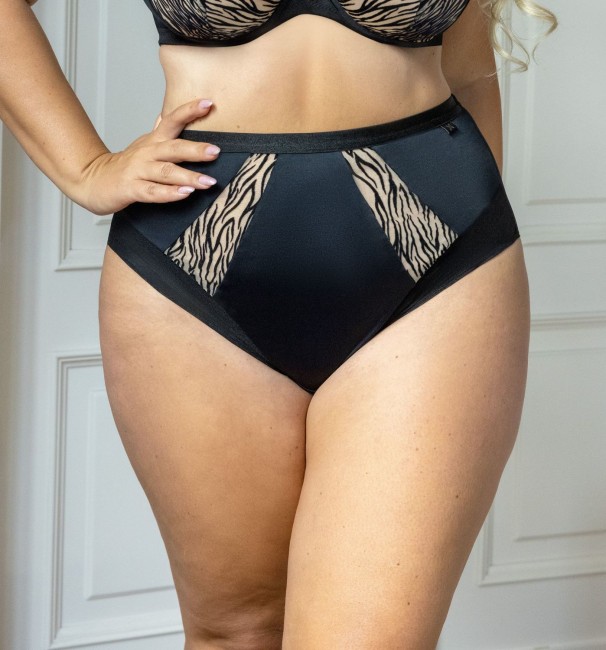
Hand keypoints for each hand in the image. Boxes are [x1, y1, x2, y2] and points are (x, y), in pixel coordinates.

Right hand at [77, 98, 219, 214]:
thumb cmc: (124, 165)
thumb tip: (167, 115)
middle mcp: (146, 153)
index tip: (209, 103)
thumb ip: (158, 131)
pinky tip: (185, 194)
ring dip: (188, 176)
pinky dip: (169, 193)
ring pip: (165, 172)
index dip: (190, 111)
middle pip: (173, 148)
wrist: (92, 180)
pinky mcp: (131, 189)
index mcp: (153, 141)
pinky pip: (152, 192)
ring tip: (208, 181)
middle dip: (195, 150)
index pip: (172, 120)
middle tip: (216, 151)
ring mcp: (138, 171)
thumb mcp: (144, 145)